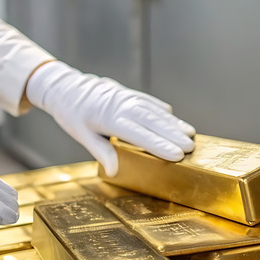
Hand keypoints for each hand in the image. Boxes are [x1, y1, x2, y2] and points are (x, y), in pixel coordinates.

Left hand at [26, 61, 195, 175]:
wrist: (68, 87)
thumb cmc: (73, 114)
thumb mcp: (83, 135)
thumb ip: (102, 152)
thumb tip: (114, 172)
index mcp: (110, 119)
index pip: (140, 135)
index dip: (159, 145)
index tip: (177, 154)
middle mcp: (123, 107)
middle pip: (153, 122)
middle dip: (173, 135)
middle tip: (191, 146)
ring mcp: (128, 98)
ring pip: (155, 112)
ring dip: (173, 123)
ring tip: (190, 134)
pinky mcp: (129, 94)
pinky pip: (149, 102)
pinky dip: (162, 110)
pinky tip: (174, 118)